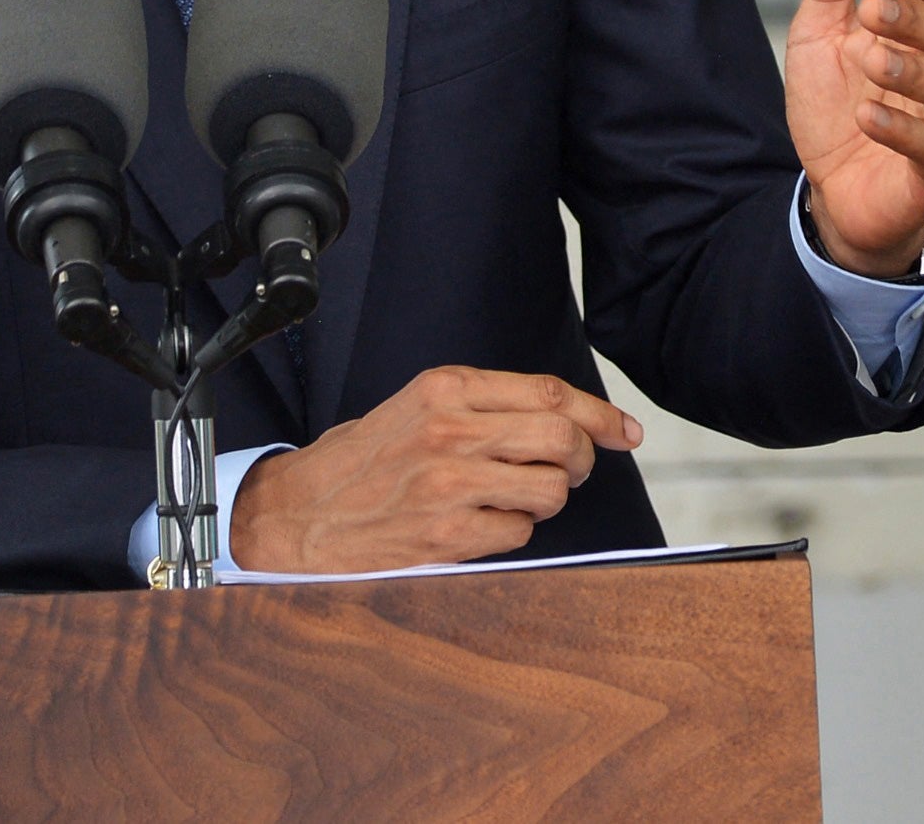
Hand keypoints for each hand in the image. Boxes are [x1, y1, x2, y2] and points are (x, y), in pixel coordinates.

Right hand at [227, 366, 641, 573]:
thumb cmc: (365, 462)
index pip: (548, 393)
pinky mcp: (445, 536)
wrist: (298, 516)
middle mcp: (449, 429)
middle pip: (560, 438)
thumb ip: (486, 406)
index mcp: (445, 387)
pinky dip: (512, 533)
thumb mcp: (420, 408)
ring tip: (512, 500)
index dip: (599, 414)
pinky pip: (519, 534)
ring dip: (546, 500)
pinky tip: (479, 527)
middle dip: (581, 459)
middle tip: (570, 472)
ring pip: (549, 489)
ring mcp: (448, 484)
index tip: (625, 432)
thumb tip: (573, 420)